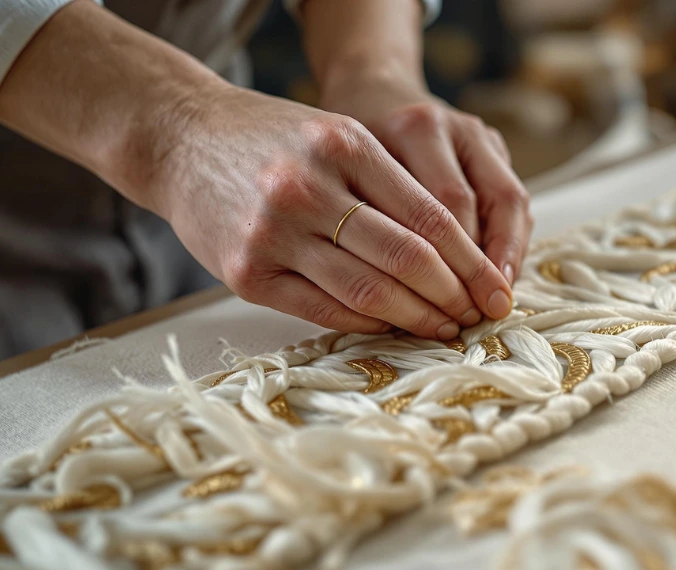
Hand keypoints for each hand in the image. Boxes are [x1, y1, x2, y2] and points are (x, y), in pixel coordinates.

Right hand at [133, 84, 514, 338]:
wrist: (181, 140)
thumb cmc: (274, 141)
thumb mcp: (337, 136)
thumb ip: (391, 185)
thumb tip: (456, 257)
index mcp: (344, 145)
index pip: (429, 217)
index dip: (470, 262)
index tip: (494, 289)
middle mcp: (308, 188)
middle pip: (406, 258)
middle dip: (453, 296)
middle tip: (478, 317)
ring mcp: (273, 233)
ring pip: (368, 291)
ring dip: (416, 318)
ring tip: (444, 328)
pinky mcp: (247, 273)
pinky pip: (324, 309)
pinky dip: (367, 323)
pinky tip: (394, 327)